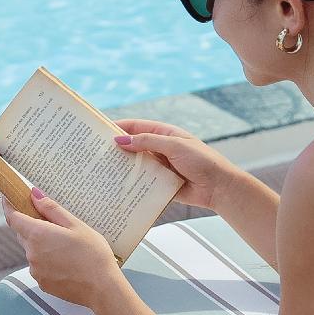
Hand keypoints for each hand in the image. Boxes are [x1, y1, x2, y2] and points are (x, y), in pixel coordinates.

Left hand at [2, 188, 124, 310]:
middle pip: (23, 234)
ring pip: (32, 251)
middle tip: (51, 223)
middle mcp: (31, 253)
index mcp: (38, 235)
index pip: (13, 218)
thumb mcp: (76, 225)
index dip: (9, 207)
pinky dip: (47, 261)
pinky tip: (66, 262)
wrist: (102, 288)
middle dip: (32, 226)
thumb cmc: (93, 255)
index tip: (9, 199)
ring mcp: (35, 270)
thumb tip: (34, 195)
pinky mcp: (42, 283)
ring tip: (66, 247)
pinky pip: (39, 266)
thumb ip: (52, 209)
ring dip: (42, 245)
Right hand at [110, 118, 243, 211]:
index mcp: (164, 133)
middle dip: (116, 149)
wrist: (219, 187)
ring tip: (101, 171)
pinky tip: (117, 187)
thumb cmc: (201, 160)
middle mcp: (160, 148)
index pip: (136, 127)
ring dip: (122, 168)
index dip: (118, 127)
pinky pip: (142, 182)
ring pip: (136, 165)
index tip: (98, 132)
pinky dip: (131, 184)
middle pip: (133, 146)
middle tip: (95, 153)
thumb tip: (121, 140)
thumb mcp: (175, 145)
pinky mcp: (160, 183)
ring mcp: (160, 166)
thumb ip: (148, 142)